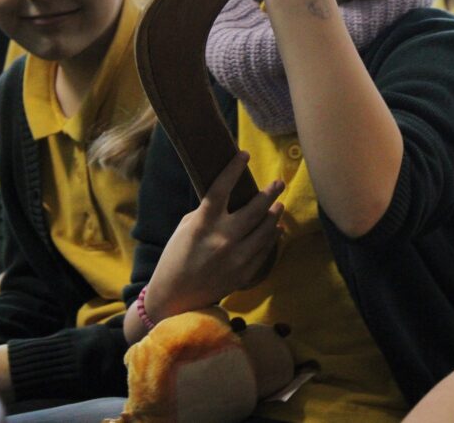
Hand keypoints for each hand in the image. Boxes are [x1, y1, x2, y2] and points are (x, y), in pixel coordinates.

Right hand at [145, 152, 284, 320]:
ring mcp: (236, 257)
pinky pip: (265, 249)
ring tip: (279, 204)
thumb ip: (208, 212)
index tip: (244, 154)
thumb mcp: (185, 229)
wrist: (174, 298)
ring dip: (275, 214)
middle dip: (270, 192)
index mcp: (202, 224)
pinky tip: (276, 228)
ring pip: (265, 229)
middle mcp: (222, 239)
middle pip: (254, 209)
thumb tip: (230, 196)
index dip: (234, 169)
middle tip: (278, 182)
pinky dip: (272, 236)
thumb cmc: (176, 258)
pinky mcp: (244, 273)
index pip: (221, 189)